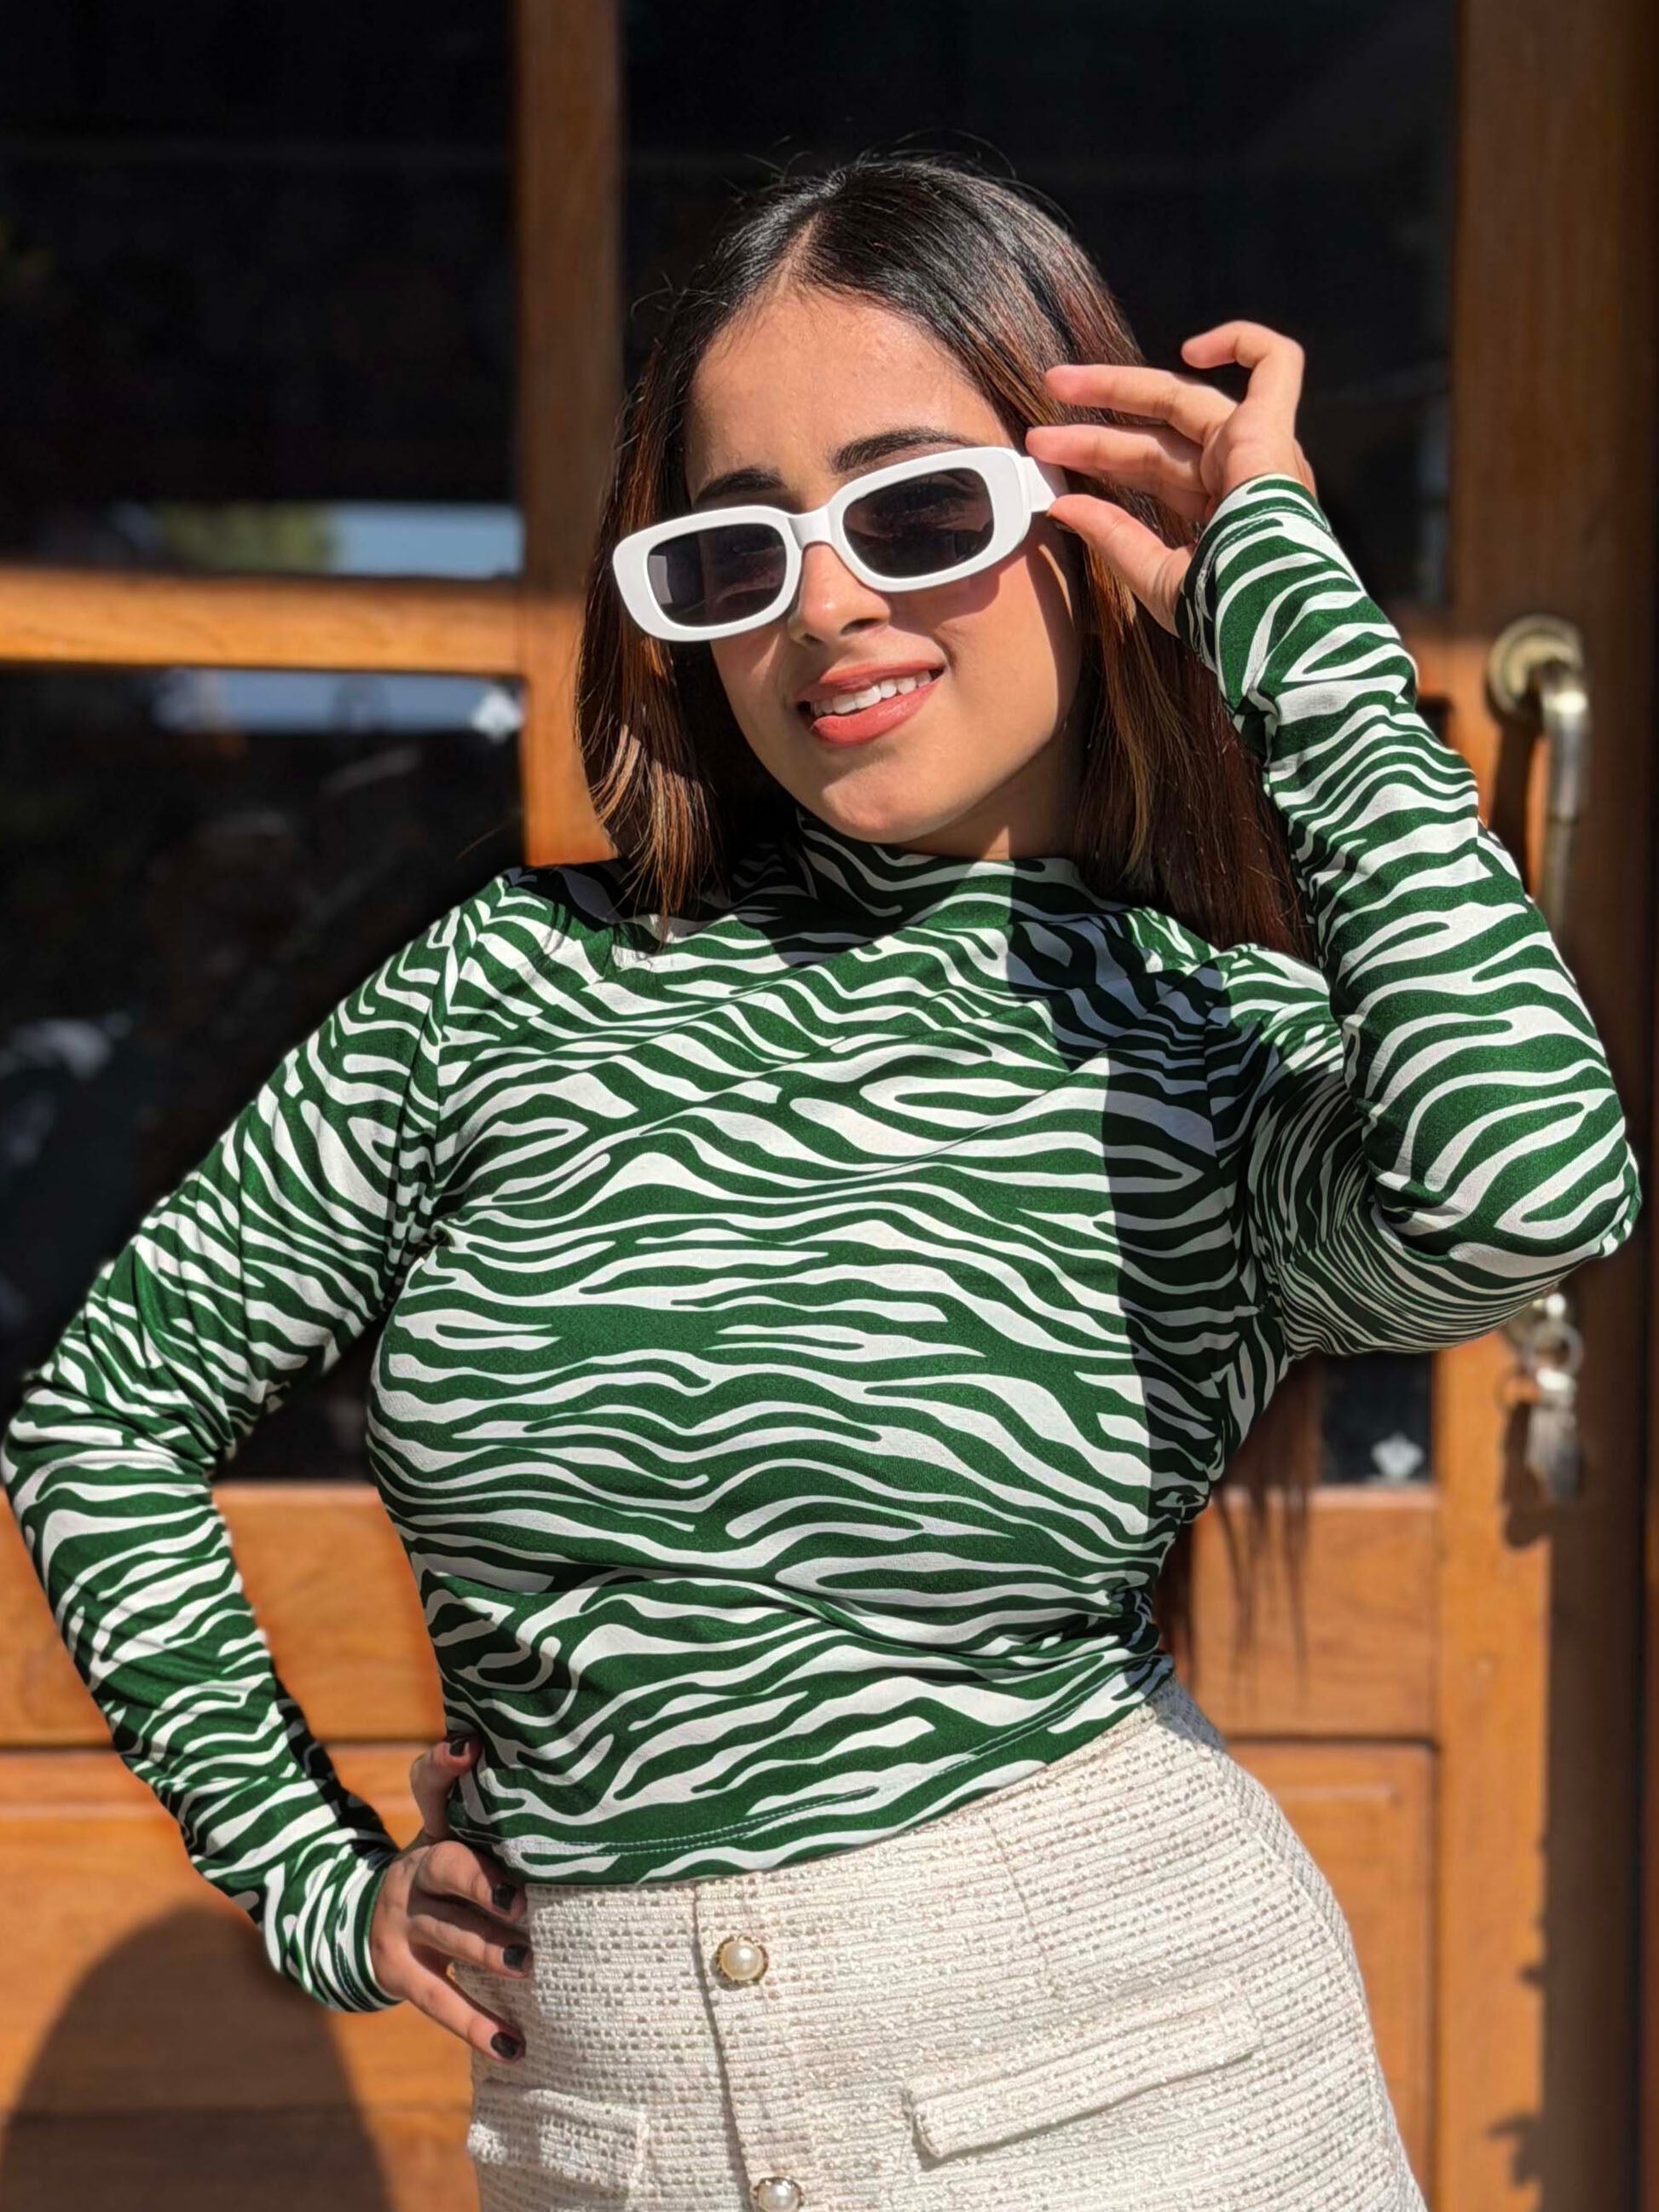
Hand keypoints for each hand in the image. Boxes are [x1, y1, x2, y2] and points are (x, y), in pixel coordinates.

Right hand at [368, 1732, 531, 2059]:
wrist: (370, 1926)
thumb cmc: (448, 1877)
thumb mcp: (458, 1840)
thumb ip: (505, 1824)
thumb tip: (588, 1810)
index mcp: (435, 1830)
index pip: (427, 1785)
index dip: (443, 1764)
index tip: (470, 1745)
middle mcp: (414, 1869)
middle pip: (445, 1867)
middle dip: (482, 1883)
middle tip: (521, 1902)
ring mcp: (402, 1921)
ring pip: (447, 1933)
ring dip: (488, 1951)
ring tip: (527, 1964)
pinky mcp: (398, 1970)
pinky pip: (438, 2001)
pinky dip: (477, 2025)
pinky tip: (514, 2044)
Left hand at [1025, 321, 1318, 636]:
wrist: (1269, 612)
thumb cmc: (1225, 614)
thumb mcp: (1157, 578)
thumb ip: (1114, 537)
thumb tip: (1063, 506)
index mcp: (1221, 512)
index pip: (1150, 472)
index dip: (1100, 462)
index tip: (1050, 463)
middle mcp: (1240, 474)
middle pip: (1157, 435)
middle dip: (1097, 422)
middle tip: (1041, 421)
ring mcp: (1257, 448)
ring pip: (1183, 397)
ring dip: (1118, 387)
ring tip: (1059, 383)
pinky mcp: (1271, 429)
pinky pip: (1275, 363)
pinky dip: (1242, 341)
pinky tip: (1192, 349)